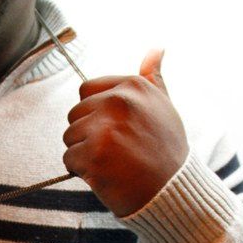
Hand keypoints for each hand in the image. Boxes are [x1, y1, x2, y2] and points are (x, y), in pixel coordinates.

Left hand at [62, 49, 188, 216]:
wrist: (173, 194)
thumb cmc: (166, 152)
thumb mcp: (165, 108)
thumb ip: (154, 78)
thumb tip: (157, 48)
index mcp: (133, 86)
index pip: (86, 91)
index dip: (96, 114)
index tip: (118, 130)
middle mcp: (118, 102)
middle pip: (75, 114)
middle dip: (89, 134)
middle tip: (118, 150)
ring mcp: (105, 128)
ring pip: (69, 136)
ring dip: (85, 153)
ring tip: (114, 163)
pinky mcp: (93, 155)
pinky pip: (69, 159)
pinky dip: (82, 172)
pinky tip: (107, 175)